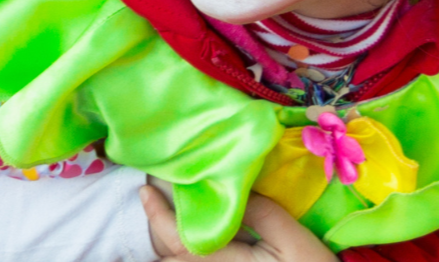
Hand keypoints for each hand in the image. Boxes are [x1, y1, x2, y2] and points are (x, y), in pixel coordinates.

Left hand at [141, 185, 337, 261]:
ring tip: (164, 211)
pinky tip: (182, 235)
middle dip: (158, 225)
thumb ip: (260, 212)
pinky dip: (180, 252)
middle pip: (169, 255)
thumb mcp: (291, 238)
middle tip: (152, 194)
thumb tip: (231, 184)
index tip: (147, 190)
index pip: (178, 239)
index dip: (158, 214)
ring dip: (167, 239)